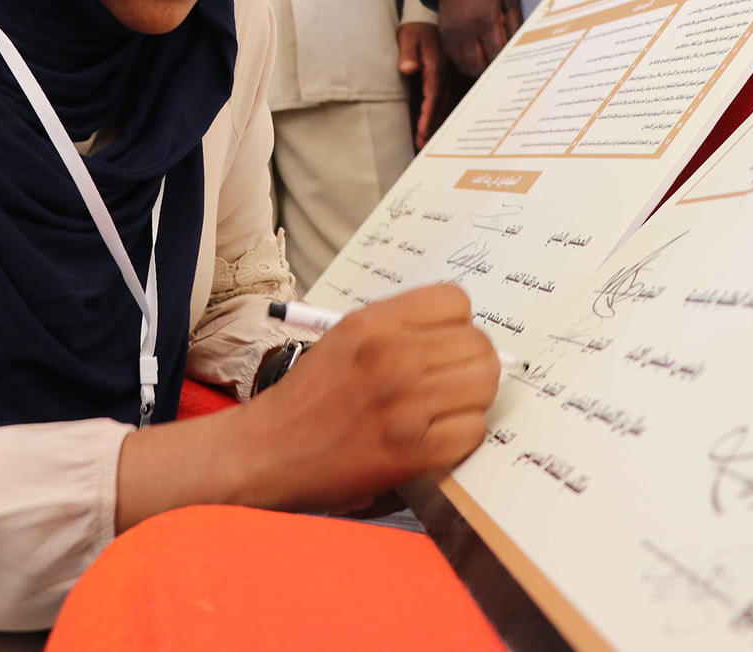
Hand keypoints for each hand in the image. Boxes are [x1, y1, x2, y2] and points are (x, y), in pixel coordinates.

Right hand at [112, 286, 498, 530]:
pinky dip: (460, 436)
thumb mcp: (344, 337)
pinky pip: (473, 431)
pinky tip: (435, 437)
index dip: (456, 324)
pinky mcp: (413, 451)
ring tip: (445, 409)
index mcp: (372, 324)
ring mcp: (405, 405)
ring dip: (471, 399)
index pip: (455, 301)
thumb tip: (461, 331)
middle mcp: (391, 357)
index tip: (445, 343)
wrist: (268, 452)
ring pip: (484, 386)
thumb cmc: (309, 397)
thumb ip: (398, 327)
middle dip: (471, 363)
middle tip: (450, 381)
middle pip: (479, 345)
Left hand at [397, 22, 444, 148]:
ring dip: (437, 123)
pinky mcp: (449, 79)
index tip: (422, 129)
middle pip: (440, 104)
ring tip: (426, 141)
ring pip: (445, 104)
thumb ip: (408, 53)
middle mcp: (446, 74)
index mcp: (436, 66)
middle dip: (431, 125)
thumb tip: (408, 69)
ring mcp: (450, 77)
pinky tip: (436, 127)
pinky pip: (447, 100)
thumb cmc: (415, 30)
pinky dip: (441, 114)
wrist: (427, 19)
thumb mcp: (408, 37)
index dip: (427, 113)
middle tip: (422, 144)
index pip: (432, 94)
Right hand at [435, 0, 521, 76]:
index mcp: (485, 19)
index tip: (514, 63)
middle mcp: (466, 29)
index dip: (506, 62)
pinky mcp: (443, 35)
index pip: (497, 53)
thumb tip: (520, 50)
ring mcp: (452, 34)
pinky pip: (455, 59)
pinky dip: (466, 63)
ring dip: (478, 69)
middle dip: (492, 69)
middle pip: (479, 65)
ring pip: (465, 66)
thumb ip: (515, 25)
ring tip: (489, 63)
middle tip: (502, 66)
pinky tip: (476, 57)